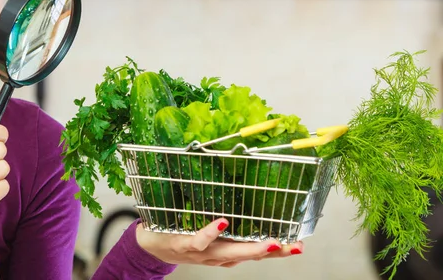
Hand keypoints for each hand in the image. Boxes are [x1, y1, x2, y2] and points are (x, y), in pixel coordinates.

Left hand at [136, 218, 302, 267]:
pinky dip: (212, 232)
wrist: (150, 246)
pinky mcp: (184, 245)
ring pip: (229, 252)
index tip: (300, 244)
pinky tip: (223, 223)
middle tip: (295, 247)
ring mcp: (202, 253)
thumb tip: (243, 195)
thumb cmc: (181, 236)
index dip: (280, 251)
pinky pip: (200, 240)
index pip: (257, 252)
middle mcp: (218, 256)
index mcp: (226, 251)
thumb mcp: (208, 231)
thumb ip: (225, 219)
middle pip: (249, 256)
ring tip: (270, 242)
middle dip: (273, 253)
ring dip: (250, 249)